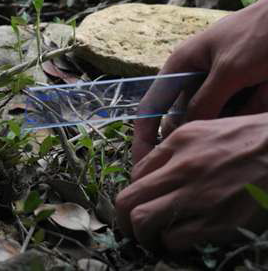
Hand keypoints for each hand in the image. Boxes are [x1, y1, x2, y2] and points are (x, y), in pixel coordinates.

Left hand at [116, 113, 267, 251]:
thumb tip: (153, 173)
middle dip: (124, 218)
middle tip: (133, 228)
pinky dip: (171, 244)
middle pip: (129, 198)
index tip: (141, 204)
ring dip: (143, 235)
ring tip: (153, 238)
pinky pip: (175, 239)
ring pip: (143, 220)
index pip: (135, 174)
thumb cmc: (250, 141)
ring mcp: (200, 195)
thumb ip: (176, 148)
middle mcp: (183, 166)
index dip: (134, 194)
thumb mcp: (207, 131)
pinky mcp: (220, 222)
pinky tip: (180, 240)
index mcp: (179, 141)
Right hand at [132, 0, 267, 166]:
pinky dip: (249, 112)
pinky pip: (234, 117)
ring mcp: (216, 89)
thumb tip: (184, 135)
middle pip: (185, 119)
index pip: (151, 108)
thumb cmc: (260, 33)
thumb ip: (205, 103)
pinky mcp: (237, 94)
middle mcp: (193, 81)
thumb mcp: (229, 69)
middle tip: (229, 113)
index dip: (144, 138)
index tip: (143, 165)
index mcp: (179, 68)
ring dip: (233, 117)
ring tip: (256, 90)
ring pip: (212, 121)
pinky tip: (262, 91)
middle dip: (202, 128)